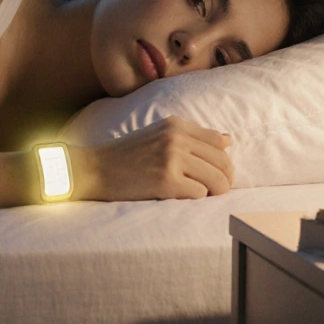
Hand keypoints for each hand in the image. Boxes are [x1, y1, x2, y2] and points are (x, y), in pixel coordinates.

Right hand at [71, 116, 234, 201]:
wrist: (96, 169)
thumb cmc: (127, 155)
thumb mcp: (159, 134)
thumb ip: (192, 136)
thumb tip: (227, 140)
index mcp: (176, 125)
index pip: (219, 142)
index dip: (223, 161)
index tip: (215, 173)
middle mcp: (176, 138)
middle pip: (223, 162)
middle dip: (224, 180)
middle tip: (214, 190)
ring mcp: (172, 158)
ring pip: (217, 179)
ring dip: (214, 192)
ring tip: (202, 195)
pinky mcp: (167, 180)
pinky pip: (200, 193)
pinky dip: (196, 198)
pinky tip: (181, 196)